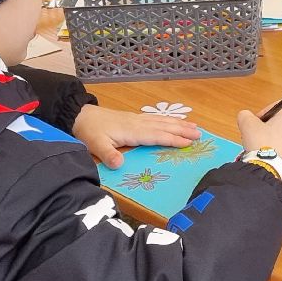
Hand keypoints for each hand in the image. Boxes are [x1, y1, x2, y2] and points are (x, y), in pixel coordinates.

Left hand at [72, 104, 201, 169]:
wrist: (80, 116)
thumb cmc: (89, 131)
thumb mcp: (96, 145)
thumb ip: (108, 155)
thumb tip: (120, 165)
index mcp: (132, 131)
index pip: (156, 136)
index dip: (172, 139)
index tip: (188, 143)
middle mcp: (138, 124)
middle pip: (164, 126)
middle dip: (182, 130)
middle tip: (200, 135)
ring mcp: (137, 120)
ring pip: (162, 121)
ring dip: (179, 124)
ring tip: (195, 127)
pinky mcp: (134, 119)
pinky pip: (157, 119)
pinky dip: (169, 120)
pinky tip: (174, 122)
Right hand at [238, 106, 281, 175]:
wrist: (269, 170)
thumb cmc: (260, 143)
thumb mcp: (247, 124)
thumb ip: (245, 116)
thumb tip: (246, 116)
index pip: (276, 107)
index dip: (263, 114)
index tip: (255, 124)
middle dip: (270, 129)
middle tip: (258, 137)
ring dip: (276, 141)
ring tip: (264, 150)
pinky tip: (271, 159)